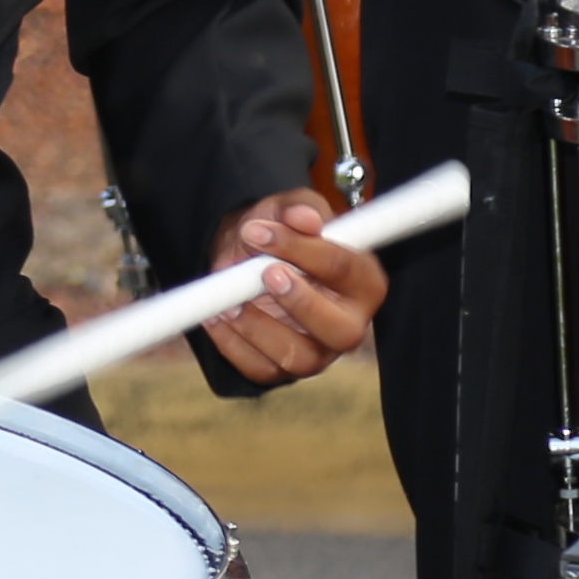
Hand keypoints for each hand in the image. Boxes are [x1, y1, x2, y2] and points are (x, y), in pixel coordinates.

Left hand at [198, 189, 384, 384]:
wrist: (246, 258)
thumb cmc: (279, 234)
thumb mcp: (286, 209)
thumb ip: (296, 208)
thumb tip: (303, 217)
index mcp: (362, 280)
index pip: (345, 270)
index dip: (304, 250)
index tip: (260, 232)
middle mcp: (349, 322)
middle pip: (342, 331)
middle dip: (301, 303)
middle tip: (265, 274)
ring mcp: (318, 351)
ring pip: (300, 358)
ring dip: (259, 328)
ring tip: (230, 300)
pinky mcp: (284, 368)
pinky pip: (261, 370)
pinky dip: (232, 345)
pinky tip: (216, 317)